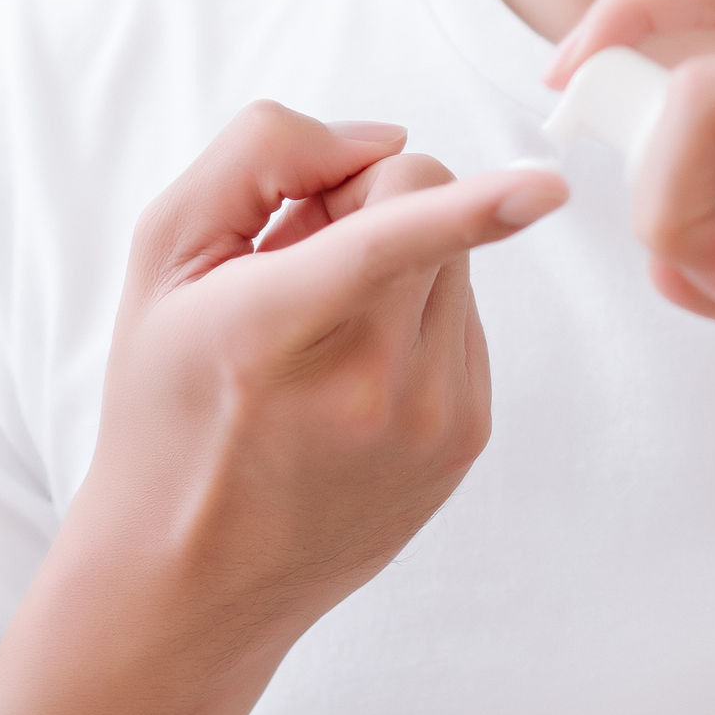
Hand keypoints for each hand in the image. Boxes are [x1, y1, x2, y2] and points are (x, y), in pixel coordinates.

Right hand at [57, 104, 568, 642]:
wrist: (189, 576)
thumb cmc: (168, 403)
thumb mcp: (163, 263)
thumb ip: (258, 161)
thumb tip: (384, 138)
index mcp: (271, 331)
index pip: (387, 246)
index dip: (474, 207)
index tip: (551, 187)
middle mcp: (366, 385)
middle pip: (426, 199)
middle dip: (366, 203)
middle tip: (296, 264)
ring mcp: (429, 421)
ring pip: (457, 254)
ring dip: (398, 264)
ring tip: (320, 335)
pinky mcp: (467, 440)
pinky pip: (466, 319)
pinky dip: (416, 321)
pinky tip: (353, 376)